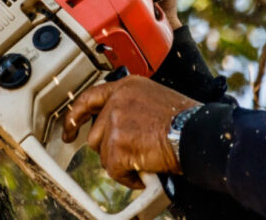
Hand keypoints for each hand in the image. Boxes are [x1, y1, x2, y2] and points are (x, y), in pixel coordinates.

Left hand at [61, 76, 198, 185]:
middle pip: (96, 134)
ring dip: (121, 163)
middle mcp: (117, 101)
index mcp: (126, 87)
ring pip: (104, 154)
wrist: (197, 134)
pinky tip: (144, 173)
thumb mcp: (154, 100)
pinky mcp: (117, 144)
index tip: (69, 128)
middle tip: (129, 156)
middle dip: (110, 149)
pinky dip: (128, 177)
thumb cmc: (185, 121)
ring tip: (143, 162)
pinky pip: (114, 170)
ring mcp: (115, 121)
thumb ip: (131, 107)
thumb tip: (118, 128)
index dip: (75, 116)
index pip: (90, 98)